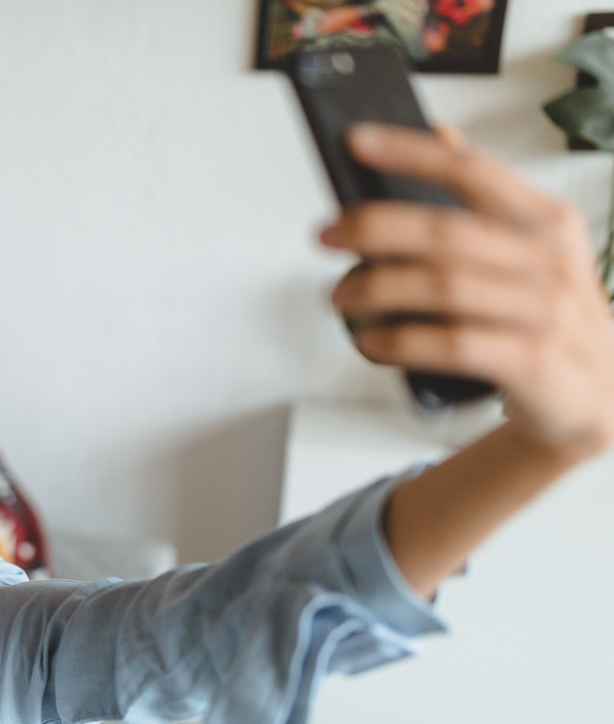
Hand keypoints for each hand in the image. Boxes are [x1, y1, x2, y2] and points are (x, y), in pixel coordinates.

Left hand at [318, 122, 613, 462]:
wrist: (595, 397)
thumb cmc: (546, 320)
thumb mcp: (531, 251)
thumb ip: (486, 197)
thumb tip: (441, 135)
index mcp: (547, 221)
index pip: (471, 170)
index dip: (410, 152)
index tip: (357, 141)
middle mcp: (549, 260)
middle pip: (444, 231)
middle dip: (373, 229)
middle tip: (327, 236)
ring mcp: (544, 311)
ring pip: (442, 287)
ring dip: (376, 289)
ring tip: (339, 295)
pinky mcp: (532, 361)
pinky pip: (451, 344)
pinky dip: (400, 341)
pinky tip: (370, 341)